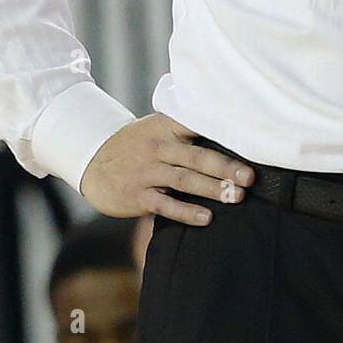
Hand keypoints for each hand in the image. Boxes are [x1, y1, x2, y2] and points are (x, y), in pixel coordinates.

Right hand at [80, 114, 255, 227]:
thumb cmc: (137, 145)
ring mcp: (146, 172)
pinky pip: (165, 204)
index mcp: (165, 126)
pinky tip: (206, 218)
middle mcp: (157, 147)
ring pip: (184, 180)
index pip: (196, 124)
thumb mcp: (156, 129)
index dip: (222, 130)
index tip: (249, 138)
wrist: (92, 161)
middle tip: (250, 177)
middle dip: (225, 167)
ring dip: (212, 188)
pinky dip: (186, 212)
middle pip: (196, 156)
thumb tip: (231, 138)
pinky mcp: (137, 196)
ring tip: (236, 196)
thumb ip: (186, 131)